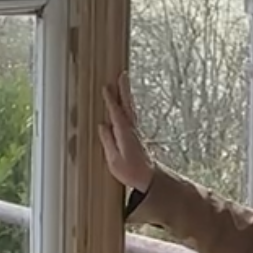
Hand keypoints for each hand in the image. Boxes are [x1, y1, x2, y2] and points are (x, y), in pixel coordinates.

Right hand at [98, 72, 154, 191]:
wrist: (149, 179)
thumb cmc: (131, 172)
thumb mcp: (115, 160)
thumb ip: (108, 142)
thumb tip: (103, 125)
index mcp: (125, 134)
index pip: (116, 113)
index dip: (111, 100)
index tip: (106, 87)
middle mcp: (132, 129)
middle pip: (127, 105)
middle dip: (123, 89)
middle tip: (122, 74)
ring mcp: (136, 130)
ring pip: (130, 108)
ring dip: (126, 94)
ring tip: (123, 81)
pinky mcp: (137, 134)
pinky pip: (131, 114)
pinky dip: (128, 104)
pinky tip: (126, 101)